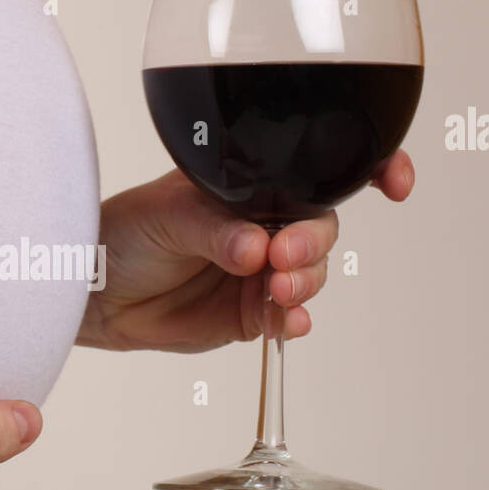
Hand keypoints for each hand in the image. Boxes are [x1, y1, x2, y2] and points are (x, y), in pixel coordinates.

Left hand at [78, 151, 414, 351]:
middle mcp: (265, 221)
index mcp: (252, 181)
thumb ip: (212, 230)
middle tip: (282, 258)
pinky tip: (287, 321)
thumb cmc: (125, 232)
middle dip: (313, 243)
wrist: (95, 290)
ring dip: (305, 282)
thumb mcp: (166, 215)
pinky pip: (287, 316)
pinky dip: (293, 319)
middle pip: (321, 226)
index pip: (321, 168)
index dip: (369, 168)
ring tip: (277, 291)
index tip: (392, 182)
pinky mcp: (250, 313)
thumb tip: (254, 247)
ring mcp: (262, 269)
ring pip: (310, 273)